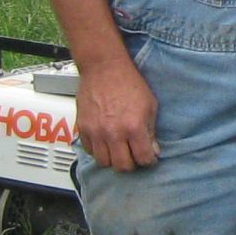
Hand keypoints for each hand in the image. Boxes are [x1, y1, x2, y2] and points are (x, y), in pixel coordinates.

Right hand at [77, 51, 158, 171]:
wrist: (104, 68)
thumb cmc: (129, 83)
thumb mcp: (150, 105)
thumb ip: (151, 130)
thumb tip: (153, 150)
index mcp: (134, 127)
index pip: (143, 159)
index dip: (149, 161)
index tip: (150, 158)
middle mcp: (114, 133)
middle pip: (122, 166)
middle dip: (131, 164)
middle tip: (134, 156)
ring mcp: (96, 132)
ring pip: (104, 162)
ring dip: (113, 159)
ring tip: (119, 150)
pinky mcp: (83, 128)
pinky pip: (89, 151)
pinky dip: (98, 150)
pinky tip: (105, 142)